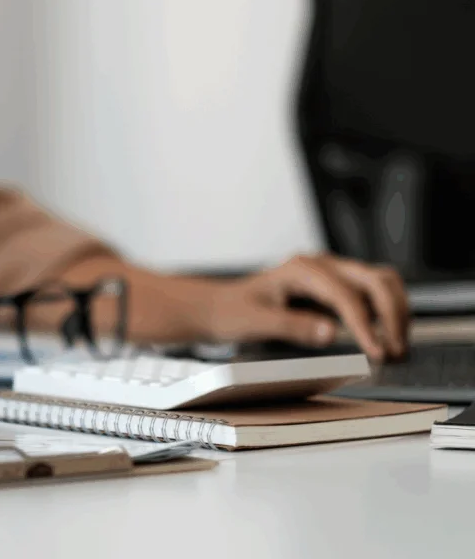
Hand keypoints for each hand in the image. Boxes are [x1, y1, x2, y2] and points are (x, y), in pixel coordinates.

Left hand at [203, 254, 408, 361]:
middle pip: (375, 280)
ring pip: (381, 283)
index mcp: (301, 269)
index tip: (376, 352)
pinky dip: (386, 312)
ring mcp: (330, 273)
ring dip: (395, 312)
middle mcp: (321, 265)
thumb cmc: (234, 311)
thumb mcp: (257, 322)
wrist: (220, 306)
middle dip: (392, 315)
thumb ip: (292, 326)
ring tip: (397, 347)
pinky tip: (386, 338)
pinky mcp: (335, 286)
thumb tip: (331, 333)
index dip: (365, 325)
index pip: (346, 295)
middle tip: (397, 352)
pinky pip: (372, 293)